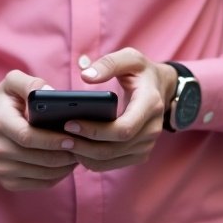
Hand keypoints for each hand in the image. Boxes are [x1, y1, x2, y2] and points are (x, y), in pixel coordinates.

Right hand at [0, 70, 79, 191]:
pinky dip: (58, 176)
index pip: (27, 136)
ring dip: (65, 166)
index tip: (72, 137)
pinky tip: (67, 163)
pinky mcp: (8, 181)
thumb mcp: (11, 84)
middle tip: (84, 146)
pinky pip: (40, 183)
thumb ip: (30, 83)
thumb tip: (51, 93)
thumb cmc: (1, 104)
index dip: (51, 140)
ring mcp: (2, 168)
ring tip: (80, 153)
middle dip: (64, 154)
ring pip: (42, 173)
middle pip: (38, 158)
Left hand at [65, 48, 176, 172]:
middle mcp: (152, 128)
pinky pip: (116, 164)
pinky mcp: (141, 152)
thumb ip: (108, 63)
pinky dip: (95, 161)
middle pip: (115, 148)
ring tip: (66, 144)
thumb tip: (86, 76)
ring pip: (113, 160)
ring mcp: (148, 143)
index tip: (70, 123)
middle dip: (85, 145)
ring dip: (87, 156)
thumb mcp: (129, 58)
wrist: (161, 87)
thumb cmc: (141, 71)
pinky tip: (79, 152)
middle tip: (61, 137)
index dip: (95, 130)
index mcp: (150, 104)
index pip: (123, 129)